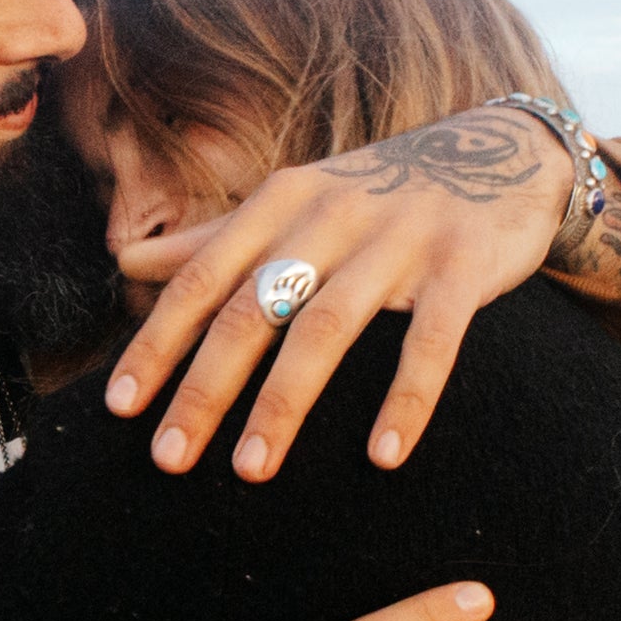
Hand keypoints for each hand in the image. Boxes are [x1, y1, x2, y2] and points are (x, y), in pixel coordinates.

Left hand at [103, 105, 563, 481]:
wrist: (500, 150)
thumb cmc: (376, 193)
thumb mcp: (291, 202)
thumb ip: (213, 239)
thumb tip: (124, 261)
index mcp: (280, 202)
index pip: (201, 280)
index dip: (158, 343)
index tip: (119, 408)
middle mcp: (330, 215)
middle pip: (251, 310)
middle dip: (204, 388)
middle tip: (169, 459)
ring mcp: (398, 238)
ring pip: (327, 327)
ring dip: (283, 402)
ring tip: (251, 470)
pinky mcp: (463, 264)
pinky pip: (431, 340)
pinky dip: (407, 398)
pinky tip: (383, 456)